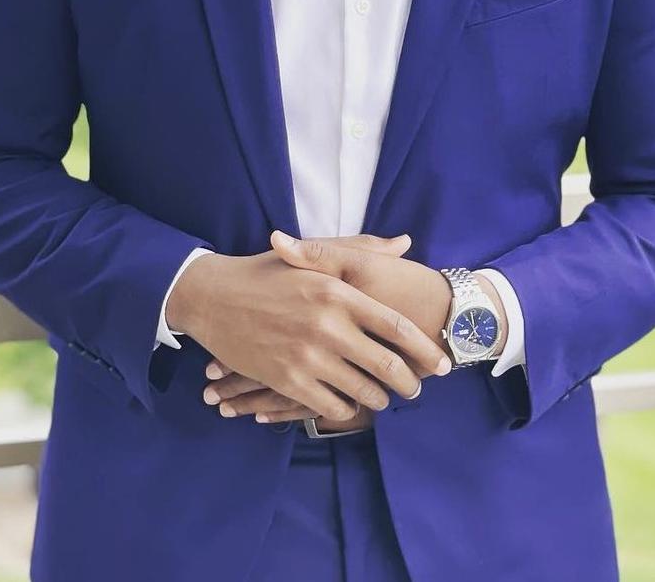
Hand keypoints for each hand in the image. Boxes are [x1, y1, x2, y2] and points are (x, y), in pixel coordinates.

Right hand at [174, 231, 451, 423]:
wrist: (213, 296)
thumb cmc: (266, 272)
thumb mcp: (314, 255)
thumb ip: (361, 250)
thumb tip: (403, 243)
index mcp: (337, 291)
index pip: (396, 326)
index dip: (425, 349)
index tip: (441, 363)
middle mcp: (328, 324)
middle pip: (386, 365)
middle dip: (408, 383)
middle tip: (416, 389)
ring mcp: (308, 355)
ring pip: (362, 390)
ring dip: (378, 399)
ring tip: (383, 398)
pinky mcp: (287, 379)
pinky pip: (331, 406)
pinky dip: (346, 410)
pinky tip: (349, 405)